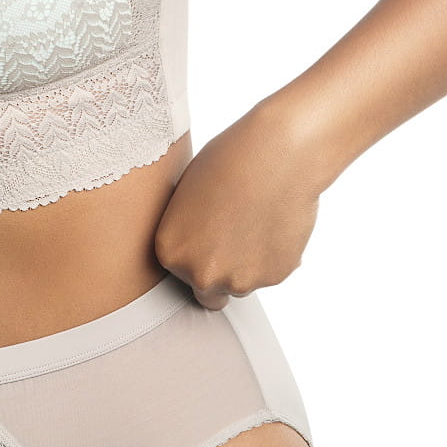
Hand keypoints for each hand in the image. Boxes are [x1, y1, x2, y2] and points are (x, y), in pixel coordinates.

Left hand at [153, 104, 324, 309]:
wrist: (276, 154)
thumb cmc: (228, 161)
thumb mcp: (186, 197)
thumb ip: (187, 232)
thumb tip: (196, 248)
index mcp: (170, 252)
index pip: (182, 273)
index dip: (199, 254)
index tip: (213, 233)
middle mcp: (200, 274)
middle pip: (209, 293)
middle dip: (221, 273)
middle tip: (235, 238)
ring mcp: (238, 279)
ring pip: (243, 283)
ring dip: (249, 264)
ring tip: (257, 221)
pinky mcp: (274, 277)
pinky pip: (272, 272)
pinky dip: (275, 256)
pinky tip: (276, 222)